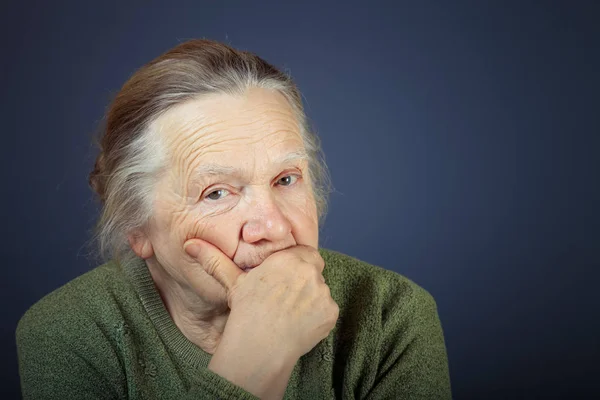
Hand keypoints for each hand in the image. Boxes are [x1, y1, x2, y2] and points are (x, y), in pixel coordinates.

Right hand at [183, 240, 338, 398]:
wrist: (260, 347)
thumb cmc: (245, 312)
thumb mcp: (232, 282)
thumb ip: (215, 260)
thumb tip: (190, 244)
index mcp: (289, 259)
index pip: (305, 252)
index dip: (295, 265)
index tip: (284, 278)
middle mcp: (309, 272)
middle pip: (314, 270)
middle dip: (303, 280)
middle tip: (285, 297)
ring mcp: (323, 293)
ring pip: (320, 291)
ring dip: (310, 299)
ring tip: (289, 313)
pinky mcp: (330, 312)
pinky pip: (327, 310)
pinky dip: (318, 317)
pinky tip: (299, 324)